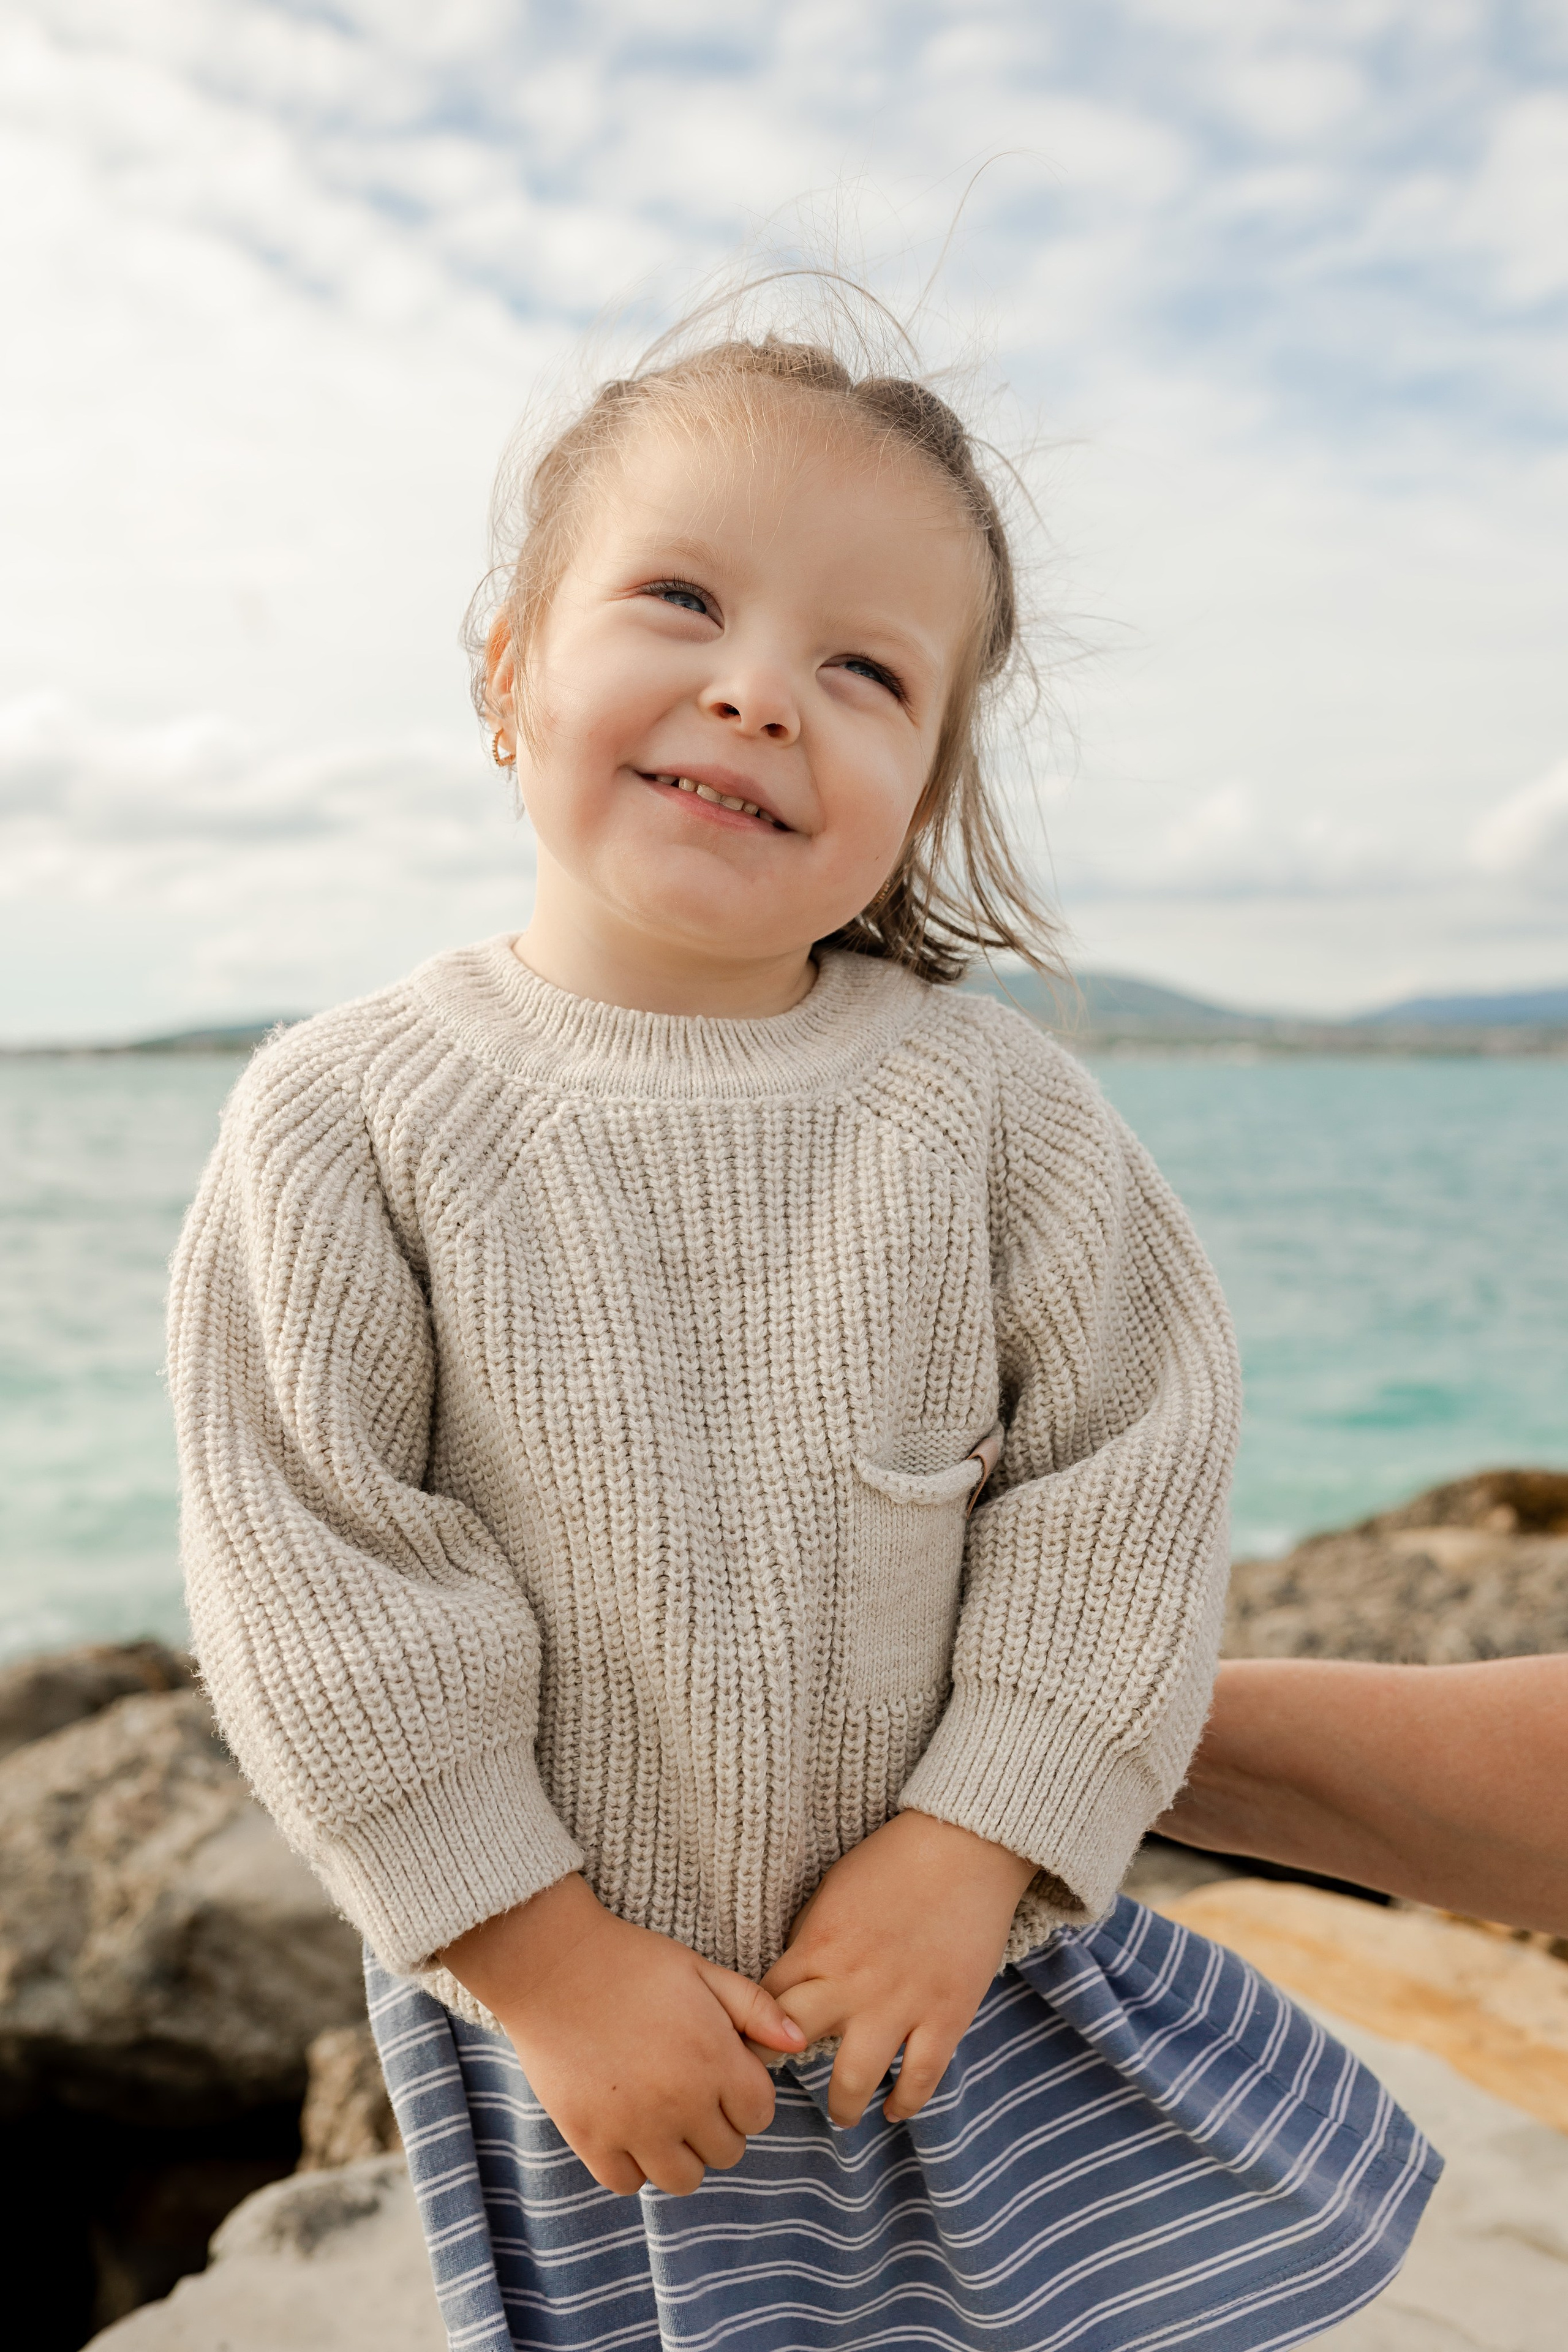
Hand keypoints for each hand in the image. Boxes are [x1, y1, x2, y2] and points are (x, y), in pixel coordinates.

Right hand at [438, 1874, 805, 2195]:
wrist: (553, 1965)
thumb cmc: (633, 1963)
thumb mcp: (702, 1970)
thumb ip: (756, 2007)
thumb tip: (799, 2043)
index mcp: (715, 2059)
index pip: (760, 2115)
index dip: (748, 2096)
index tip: (725, 2076)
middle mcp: (681, 2102)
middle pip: (726, 2152)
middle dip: (719, 2125)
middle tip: (693, 2092)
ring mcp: (634, 2127)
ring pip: (683, 2179)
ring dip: (682, 2154)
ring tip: (664, 2117)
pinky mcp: (591, 2139)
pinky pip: (628, 2183)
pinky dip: (634, 2165)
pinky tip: (629, 2128)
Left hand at [761, 1810, 1036, 2128]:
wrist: (965, 1846)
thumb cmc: (893, 1861)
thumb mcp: (831, 1892)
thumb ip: (810, 1940)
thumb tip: (791, 1982)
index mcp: (817, 1946)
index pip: (765, 2002)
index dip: (751, 2027)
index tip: (751, 2046)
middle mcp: (851, 1981)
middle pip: (793, 2042)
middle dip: (779, 2070)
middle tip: (785, 2087)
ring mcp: (900, 2002)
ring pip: (854, 2078)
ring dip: (842, 2105)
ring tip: (842, 2112)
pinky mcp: (946, 2015)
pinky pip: (920, 2078)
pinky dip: (906, 2102)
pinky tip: (895, 2108)